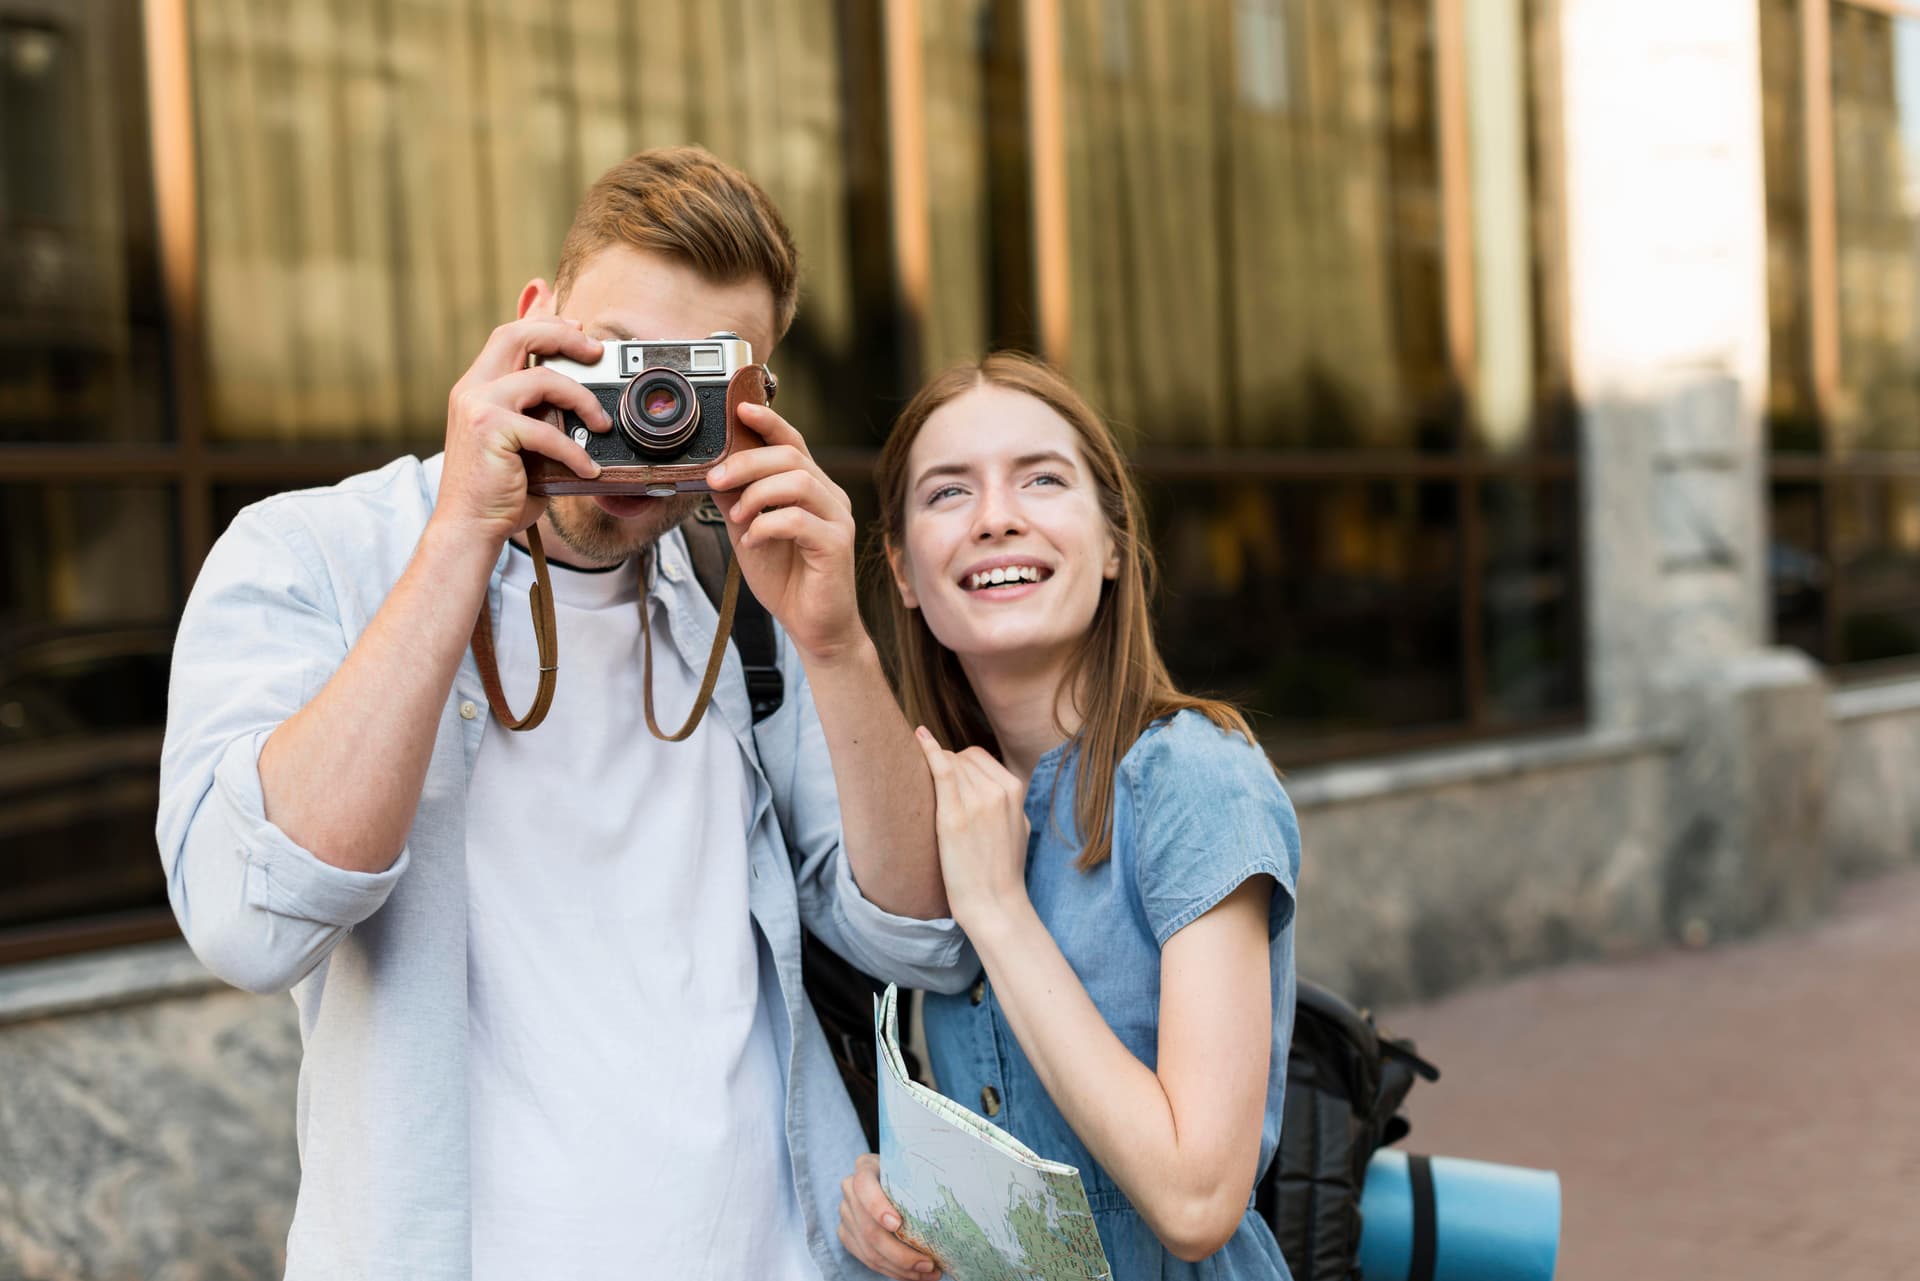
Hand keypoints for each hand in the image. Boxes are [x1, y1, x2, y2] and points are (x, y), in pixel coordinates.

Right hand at [431, 316, 607, 544]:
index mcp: (476, 387)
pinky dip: (574, 451)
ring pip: (541, 378)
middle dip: (563, 335)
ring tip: (602, 423)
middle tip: (596, 351)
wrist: (469, 526)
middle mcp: (472, 389)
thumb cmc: (499, 490)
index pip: (509, 335)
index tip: (577, 327)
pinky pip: (547, 430)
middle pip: (517, 335)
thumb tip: (582, 404)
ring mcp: (477, 406)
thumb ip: (539, 416)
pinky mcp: (490, 430)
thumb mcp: (521, 444)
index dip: (543, 321)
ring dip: (582, 398)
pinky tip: (587, 468)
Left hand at [705, 402, 862, 659]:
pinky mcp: (836, 544)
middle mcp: (829, 496)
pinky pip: (799, 519)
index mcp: (811, 488)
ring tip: (737, 517)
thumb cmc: (786, 578)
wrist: (812, 625)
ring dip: (757, 494)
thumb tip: (709, 470)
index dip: (769, 422)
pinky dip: (767, 525)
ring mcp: (837, 519)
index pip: (793, 442)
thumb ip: (735, 500)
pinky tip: (752, 540)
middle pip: (792, 456)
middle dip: (747, 462)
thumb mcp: (748, 531)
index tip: (740, 409)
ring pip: (798, 481)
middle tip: (716, 478)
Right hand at [838, 1154, 940, 1278]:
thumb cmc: (907, 1172)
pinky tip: (913, 1274)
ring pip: (869, 1251)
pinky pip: (868, 1260)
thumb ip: (921, 1178)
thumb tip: (951, 1199)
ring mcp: (846, 1214)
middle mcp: (849, 1191)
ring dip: (901, 1268)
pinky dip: (893, 1271)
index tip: (898, 1224)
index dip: (877, 1207)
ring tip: (928, 1273)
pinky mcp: (847, 1234)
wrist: (888, 1176)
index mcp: (865, 1167)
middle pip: (869, 1229)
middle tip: (928, 1263)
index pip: (863, 1185)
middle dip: (900, 1253)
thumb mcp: (913, 1167)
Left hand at [913, 727, 1030, 930]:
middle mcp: (999, 790)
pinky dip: (929, 750)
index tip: (945, 785)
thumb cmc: (1000, 869)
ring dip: (932, 773)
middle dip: (944, 770)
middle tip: (934, 799)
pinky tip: (918, 737)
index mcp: (1015, 789)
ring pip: (948, 764)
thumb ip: (1005, 800)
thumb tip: (986, 783)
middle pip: (960, 758)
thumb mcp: (1016, 826)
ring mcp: (977, 801)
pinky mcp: (954, 815)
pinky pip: (943, 770)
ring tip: (925, 797)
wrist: (995, 903)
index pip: (977, 757)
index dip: (957, 768)